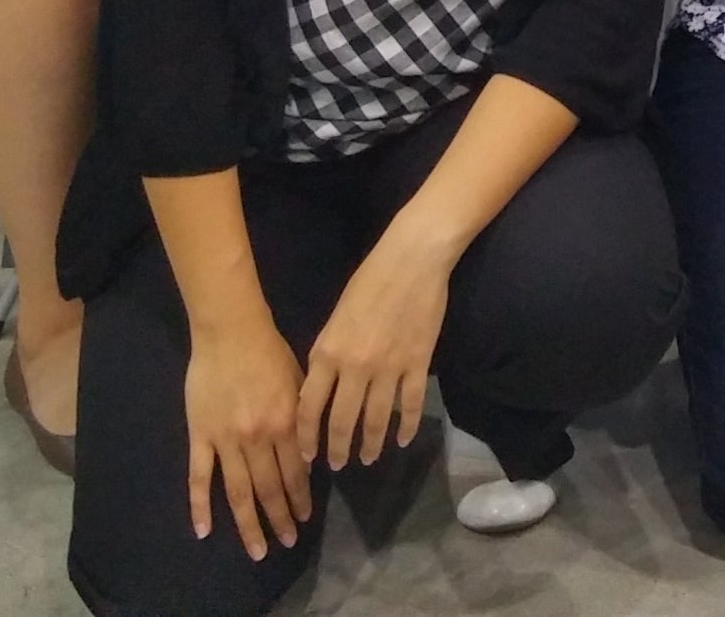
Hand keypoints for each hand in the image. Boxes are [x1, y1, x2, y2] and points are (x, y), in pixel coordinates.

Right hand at [183, 314, 310, 557]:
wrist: (230, 331)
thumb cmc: (269, 351)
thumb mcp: (300, 382)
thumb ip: (304, 418)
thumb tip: (308, 456)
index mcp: (287, 423)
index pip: (296, 473)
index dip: (301, 498)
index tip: (305, 518)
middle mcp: (258, 438)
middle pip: (270, 488)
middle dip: (280, 518)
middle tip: (286, 541)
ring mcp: (226, 440)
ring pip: (239, 492)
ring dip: (249, 523)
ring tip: (258, 549)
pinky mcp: (200, 436)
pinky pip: (199, 478)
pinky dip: (200, 506)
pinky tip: (204, 530)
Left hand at [296, 229, 451, 471]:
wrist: (412, 260)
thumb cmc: (369, 282)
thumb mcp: (336, 319)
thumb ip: (327, 355)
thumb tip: (321, 390)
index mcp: (328, 353)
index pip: (309, 407)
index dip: (307, 436)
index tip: (308, 455)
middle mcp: (355, 367)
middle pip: (342, 421)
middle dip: (338, 449)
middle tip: (338, 465)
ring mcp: (388, 368)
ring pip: (376, 419)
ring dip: (371, 444)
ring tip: (368, 458)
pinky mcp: (417, 363)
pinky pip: (410, 404)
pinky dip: (407, 426)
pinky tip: (404, 439)